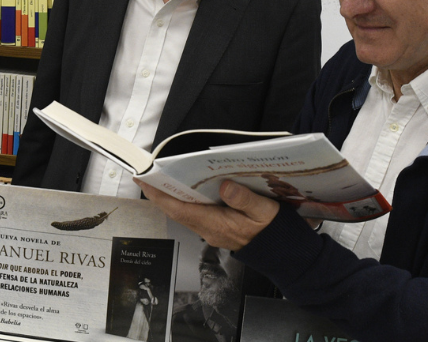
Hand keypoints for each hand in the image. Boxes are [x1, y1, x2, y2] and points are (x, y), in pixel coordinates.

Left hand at [136, 179, 279, 250]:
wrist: (282, 253)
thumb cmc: (273, 231)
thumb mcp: (264, 212)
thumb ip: (244, 199)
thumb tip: (224, 186)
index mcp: (217, 224)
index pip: (180, 209)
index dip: (160, 195)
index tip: (145, 180)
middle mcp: (209, 229)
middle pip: (177, 211)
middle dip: (160, 194)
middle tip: (147, 174)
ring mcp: (212, 230)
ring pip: (184, 213)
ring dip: (171, 197)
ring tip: (162, 178)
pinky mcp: (217, 228)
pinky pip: (194, 214)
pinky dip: (186, 201)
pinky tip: (186, 189)